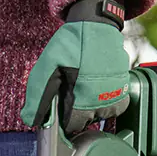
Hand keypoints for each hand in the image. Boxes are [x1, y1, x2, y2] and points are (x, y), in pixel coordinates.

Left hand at [22, 4, 134, 129]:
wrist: (97, 26)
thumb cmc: (71, 45)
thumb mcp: (46, 68)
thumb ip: (38, 97)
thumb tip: (31, 121)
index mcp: (82, 104)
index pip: (70, 129)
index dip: (61, 119)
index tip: (58, 105)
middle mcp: (103, 105)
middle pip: (84, 122)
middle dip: (74, 109)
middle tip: (70, 86)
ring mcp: (116, 99)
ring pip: (97, 114)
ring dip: (88, 103)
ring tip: (83, 81)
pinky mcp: (124, 91)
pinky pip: (110, 106)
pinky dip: (102, 98)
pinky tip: (95, 82)